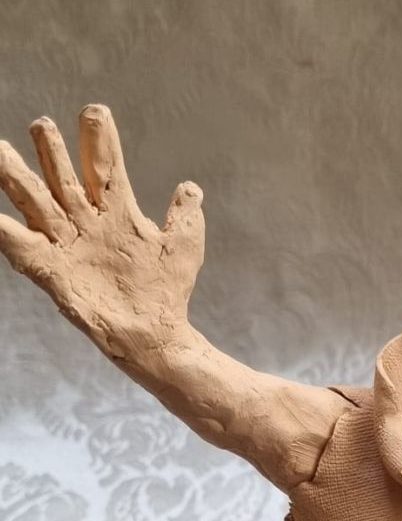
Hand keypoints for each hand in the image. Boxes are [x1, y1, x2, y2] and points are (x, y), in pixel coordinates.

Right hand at [0, 105, 203, 356]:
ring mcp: (67, 245)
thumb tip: (191, 189)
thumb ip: (184, 217)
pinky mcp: (52, 272)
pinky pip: (22, 247)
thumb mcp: (182, 248)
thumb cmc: (167, 293)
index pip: (105, 166)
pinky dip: (5, 231)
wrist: (158, 337)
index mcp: (117, 212)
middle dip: (53, 152)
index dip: (99, 140)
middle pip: (63, 178)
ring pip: (36, 202)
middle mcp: (86, 222)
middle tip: (42, 125)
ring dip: (18, 176)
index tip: (95, 111)